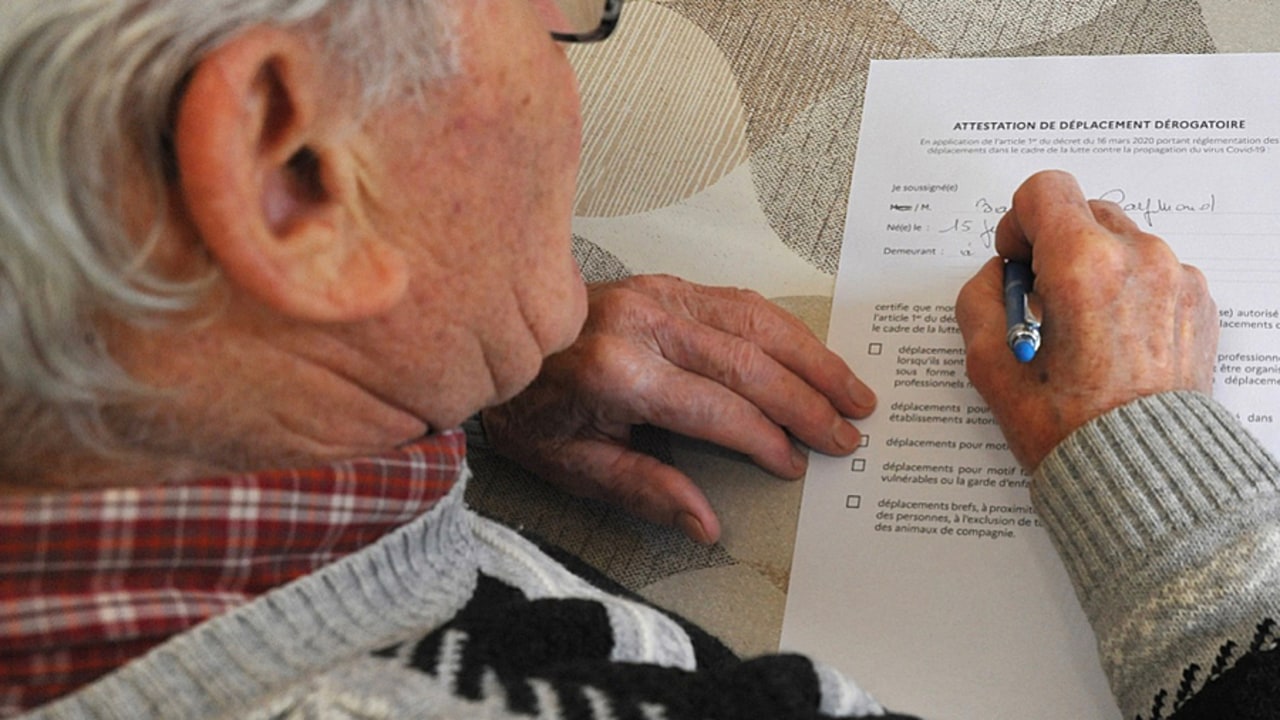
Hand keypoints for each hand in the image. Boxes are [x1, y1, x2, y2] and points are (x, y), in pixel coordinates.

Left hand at [481, 274, 875, 543]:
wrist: (497, 339)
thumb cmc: (529, 409)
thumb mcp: (573, 466)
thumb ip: (645, 491)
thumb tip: (706, 524)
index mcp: (618, 371)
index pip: (717, 409)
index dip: (765, 440)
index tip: (795, 465)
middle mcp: (644, 324)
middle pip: (749, 363)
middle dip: (807, 401)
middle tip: (847, 433)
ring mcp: (657, 295)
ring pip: (756, 323)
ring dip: (812, 358)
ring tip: (852, 391)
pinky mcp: (663, 283)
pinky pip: (739, 301)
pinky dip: (783, 328)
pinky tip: (810, 352)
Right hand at [955, 170, 1217, 469]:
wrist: (1144, 475)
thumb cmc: (1070, 429)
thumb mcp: (990, 366)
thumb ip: (980, 300)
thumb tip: (997, 276)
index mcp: (1082, 266)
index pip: (1044, 190)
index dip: (1018, 223)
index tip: (1017, 261)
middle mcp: (1138, 258)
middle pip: (1083, 213)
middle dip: (1056, 248)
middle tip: (1044, 304)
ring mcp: (1177, 277)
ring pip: (1120, 242)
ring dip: (1095, 270)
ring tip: (1083, 332)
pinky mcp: (1199, 301)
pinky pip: (1154, 272)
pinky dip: (1129, 293)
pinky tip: (1115, 343)